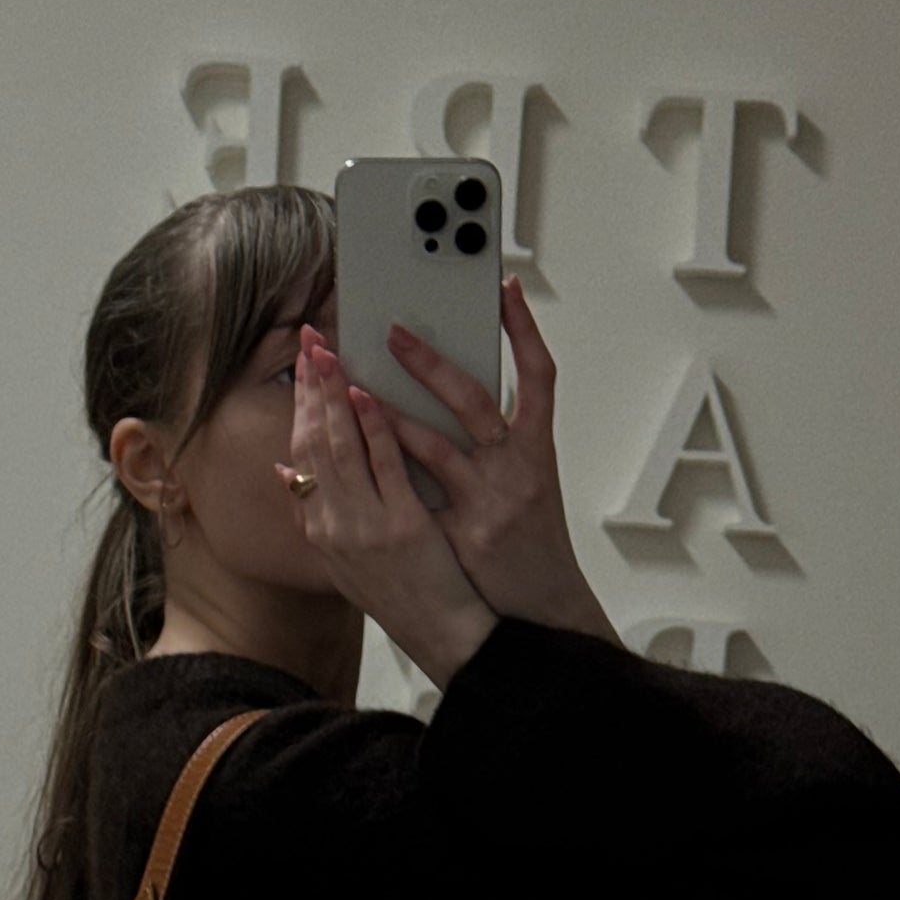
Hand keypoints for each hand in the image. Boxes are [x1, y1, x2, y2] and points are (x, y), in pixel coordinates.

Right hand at [275, 329, 496, 690]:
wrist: (441, 635)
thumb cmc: (402, 595)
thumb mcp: (343, 562)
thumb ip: (312, 514)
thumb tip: (281, 474)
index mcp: (319, 530)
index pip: (299, 455)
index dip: (298, 407)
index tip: (300, 369)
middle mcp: (332, 527)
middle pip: (312, 443)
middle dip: (309, 388)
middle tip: (310, 341)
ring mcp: (363, 527)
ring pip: (339, 447)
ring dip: (332, 395)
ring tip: (330, 352)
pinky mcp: (399, 527)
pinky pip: (382, 465)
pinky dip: (372, 426)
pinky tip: (367, 393)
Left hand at [373, 277, 619, 645]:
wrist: (543, 611)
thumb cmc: (529, 545)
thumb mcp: (526, 486)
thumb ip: (496, 445)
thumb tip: (463, 405)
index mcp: (535, 448)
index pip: (538, 377)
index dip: (525, 331)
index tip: (506, 287)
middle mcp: (516, 466)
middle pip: (474, 397)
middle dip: (431, 361)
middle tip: (394, 330)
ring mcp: (491, 498)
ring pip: (437, 442)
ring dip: (391, 412)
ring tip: (356, 385)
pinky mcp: (466, 532)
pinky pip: (416, 494)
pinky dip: (385, 467)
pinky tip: (356, 446)